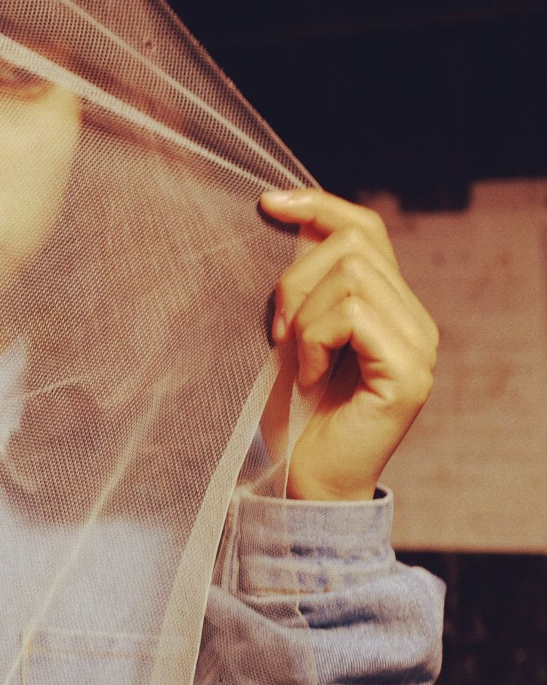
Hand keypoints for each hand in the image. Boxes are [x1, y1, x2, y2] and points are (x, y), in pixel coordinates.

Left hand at [259, 189, 438, 500]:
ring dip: (301, 316)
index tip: (265, 204)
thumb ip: (301, 284)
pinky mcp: (409, 372)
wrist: (302, 480)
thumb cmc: (289, 411)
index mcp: (388, 303)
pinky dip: (314, 342)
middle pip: (351, 245)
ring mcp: (419, 345)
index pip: (364, 228)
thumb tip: (281, 216)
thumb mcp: (288, 332)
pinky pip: (352, 316)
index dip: (317, 205)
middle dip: (294, 280)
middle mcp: (414, 318)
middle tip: (276, 334)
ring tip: (294, 360)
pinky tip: (307, 378)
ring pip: (350, 276)